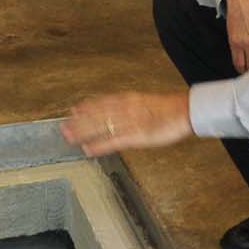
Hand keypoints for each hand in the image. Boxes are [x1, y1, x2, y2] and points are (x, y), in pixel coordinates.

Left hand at [62, 91, 192, 155]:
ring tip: (69, 138)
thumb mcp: (146, 103)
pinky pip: (113, 140)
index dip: (86, 107)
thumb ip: (131, 106)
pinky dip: (99, 145)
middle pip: (97, 114)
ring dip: (84, 132)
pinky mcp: (136, 135)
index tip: (72, 111)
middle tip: (63, 127)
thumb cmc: (168, 110)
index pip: (103, 102)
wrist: (185, 111)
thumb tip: (119, 109)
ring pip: (102, 126)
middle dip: (79, 121)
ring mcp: (130, 122)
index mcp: (129, 100)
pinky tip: (88, 149)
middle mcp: (126, 109)